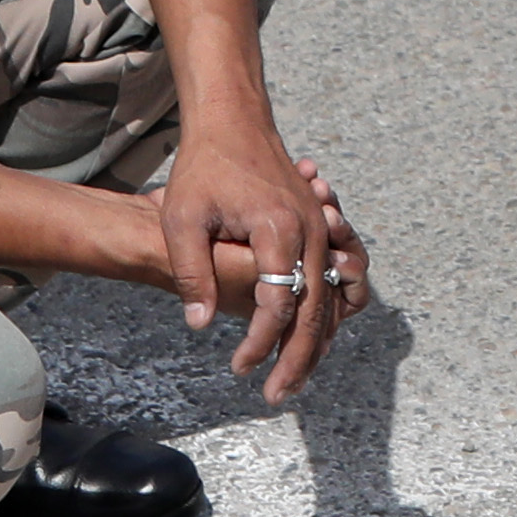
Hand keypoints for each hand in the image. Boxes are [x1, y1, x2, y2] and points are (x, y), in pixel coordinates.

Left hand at [148, 112, 367, 403]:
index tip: (239, 368)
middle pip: (316, 310)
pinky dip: (324, 316)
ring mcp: (321, 230)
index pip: (278, 302)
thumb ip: (193, 270)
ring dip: (316, 343)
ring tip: (293, 379)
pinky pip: (332, 282)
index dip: (259, 342)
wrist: (234, 121)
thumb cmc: (204, 167)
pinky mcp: (320, 230)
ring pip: (331, 301)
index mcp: (279, 229)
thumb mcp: (184, 217)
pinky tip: (308, 342)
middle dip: (297, 359)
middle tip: (275, 395)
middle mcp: (311, 231)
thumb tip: (197, 323)